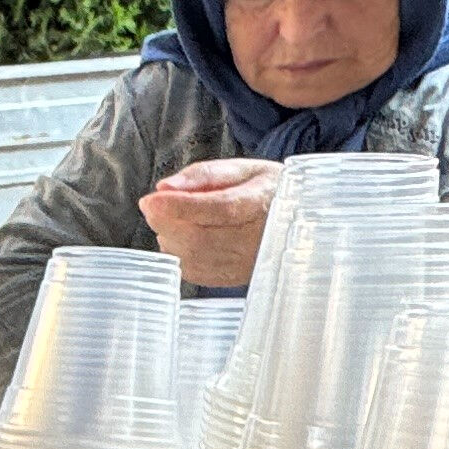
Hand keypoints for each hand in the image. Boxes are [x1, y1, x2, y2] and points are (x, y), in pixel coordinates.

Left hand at [134, 158, 281, 287]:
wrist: (298, 221)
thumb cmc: (268, 190)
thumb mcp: (244, 169)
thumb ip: (204, 174)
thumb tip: (165, 187)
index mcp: (262, 204)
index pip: (219, 209)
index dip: (181, 206)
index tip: (151, 200)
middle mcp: (257, 240)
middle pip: (200, 238)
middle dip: (166, 222)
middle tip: (153, 205)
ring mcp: (246, 264)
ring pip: (193, 258)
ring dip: (170, 237)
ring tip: (174, 217)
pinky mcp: (234, 278)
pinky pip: (196, 272)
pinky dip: (179, 253)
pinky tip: (183, 236)